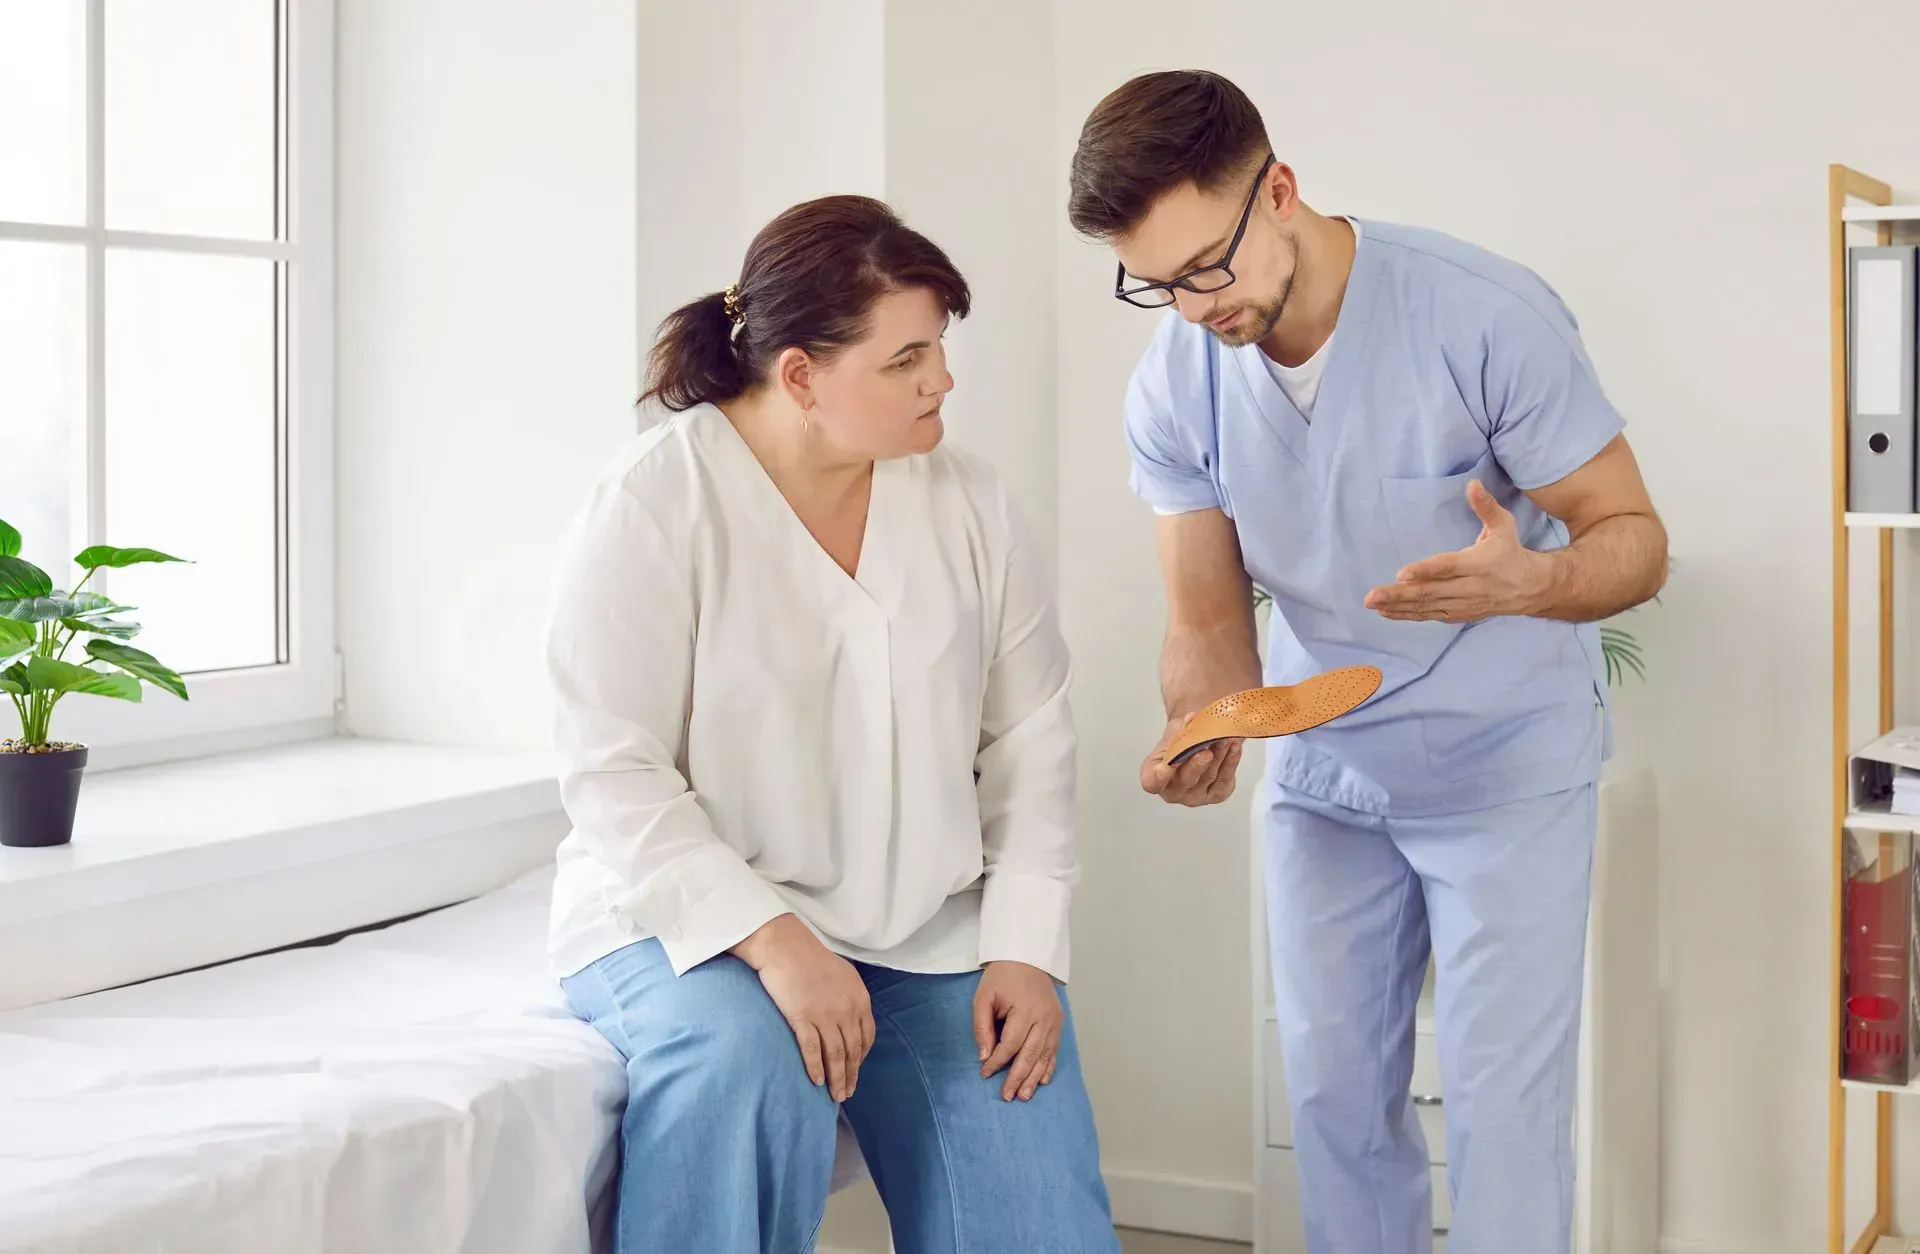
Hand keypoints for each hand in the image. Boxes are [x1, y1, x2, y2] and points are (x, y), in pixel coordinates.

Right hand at [732, 914, 873, 1101]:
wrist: (784, 945)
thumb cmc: (810, 957)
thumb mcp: (843, 974)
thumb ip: (851, 997)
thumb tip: (852, 1017)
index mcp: (859, 998)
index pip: (866, 1037)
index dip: (861, 1058)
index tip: (855, 1070)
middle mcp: (847, 1009)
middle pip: (852, 1051)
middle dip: (851, 1075)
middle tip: (847, 1093)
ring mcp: (825, 1015)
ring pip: (835, 1056)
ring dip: (836, 1079)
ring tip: (835, 1095)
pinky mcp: (802, 1018)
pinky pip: (812, 1050)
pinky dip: (815, 1068)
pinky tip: (816, 1081)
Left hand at [973, 961, 1063, 1101]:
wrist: (1026, 956)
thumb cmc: (1002, 977)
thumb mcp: (984, 997)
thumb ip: (982, 1027)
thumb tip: (985, 1056)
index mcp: (1025, 1010)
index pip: (1011, 1045)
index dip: (997, 1062)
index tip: (984, 1073)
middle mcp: (1044, 1018)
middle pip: (1030, 1055)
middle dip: (1017, 1077)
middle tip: (1007, 1096)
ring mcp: (1054, 1021)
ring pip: (1044, 1056)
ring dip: (1034, 1078)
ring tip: (1023, 1096)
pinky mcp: (1059, 1022)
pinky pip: (1054, 1049)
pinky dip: (1048, 1066)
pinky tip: (1042, 1081)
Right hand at [1140, 713, 1243, 806]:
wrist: (1196, 746)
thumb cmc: (1179, 743)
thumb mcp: (1175, 732)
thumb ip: (1181, 727)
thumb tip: (1192, 719)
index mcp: (1155, 776)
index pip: (1152, 782)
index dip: (1157, 777)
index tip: (1164, 767)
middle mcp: (1174, 791)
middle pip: (1185, 781)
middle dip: (1196, 766)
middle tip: (1205, 752)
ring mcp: (1196, 796)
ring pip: (1208, 777)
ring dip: (1218, 757)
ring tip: (1225, 739)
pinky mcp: (1217, 794)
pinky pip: (1225, 779)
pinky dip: (1231, 762)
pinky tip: (1234, 748)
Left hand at [1364, 479, 1551, 623]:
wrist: (1529, 588)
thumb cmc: (1510, 552)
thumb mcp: (1504, 525)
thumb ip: (1486, 506)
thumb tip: (1472, 484)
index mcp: (1479, 563)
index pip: (1448, 567)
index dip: (1425, 571)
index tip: (1401, 573)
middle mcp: (1469, 587)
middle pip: (1431, 592)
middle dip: (1399, 595)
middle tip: (1371, 596)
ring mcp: (1462, 604)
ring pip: (1427, 607)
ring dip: (1397, 607)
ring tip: (1372, 604)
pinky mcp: (1458, 615)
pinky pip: (1429, 616)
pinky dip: (1408, 616)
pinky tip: (1387, 612)